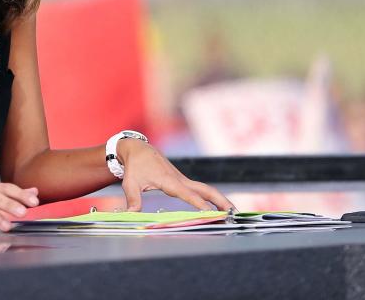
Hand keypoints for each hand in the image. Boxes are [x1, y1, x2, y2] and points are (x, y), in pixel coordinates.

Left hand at [115, 139, 233, 211]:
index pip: (188, 194)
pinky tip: (217, 206)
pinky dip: (211, 197)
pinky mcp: (182, 181)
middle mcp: (180, 180)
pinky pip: (200, 189)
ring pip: (206, 189)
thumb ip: (133, 200)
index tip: (210, 213)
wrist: (138, 149)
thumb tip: (130, 215)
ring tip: (232, 212)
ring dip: (220, 199)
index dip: (199, 204)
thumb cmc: (135, 167)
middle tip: (234, 213)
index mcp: (169, 181)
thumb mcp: (130, 183)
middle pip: (206, 190)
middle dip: (220, 201)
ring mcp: (183, 180)